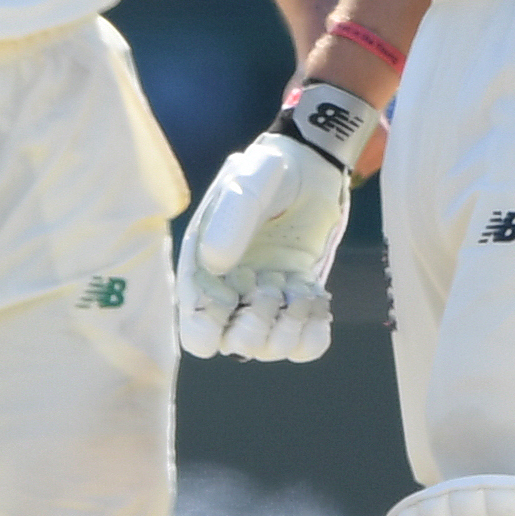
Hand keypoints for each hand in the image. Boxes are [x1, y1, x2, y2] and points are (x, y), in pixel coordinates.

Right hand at [178, 105, 361, 362]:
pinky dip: (314, 332)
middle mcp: (232, 296)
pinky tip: (317, 301)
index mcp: (203, 275)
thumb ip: (232, 218)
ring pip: (272, 349)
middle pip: (237, 347)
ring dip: (290, 327)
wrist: (308, 166)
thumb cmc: (266, 171)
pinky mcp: (298, 301)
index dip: (215, 327)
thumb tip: (216, 265)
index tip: (236, 293)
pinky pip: (304, 344)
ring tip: (301, 292)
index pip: (197, 334)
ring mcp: (267, 301)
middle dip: (258, 326)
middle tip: (272, 287)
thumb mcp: (248, 184)